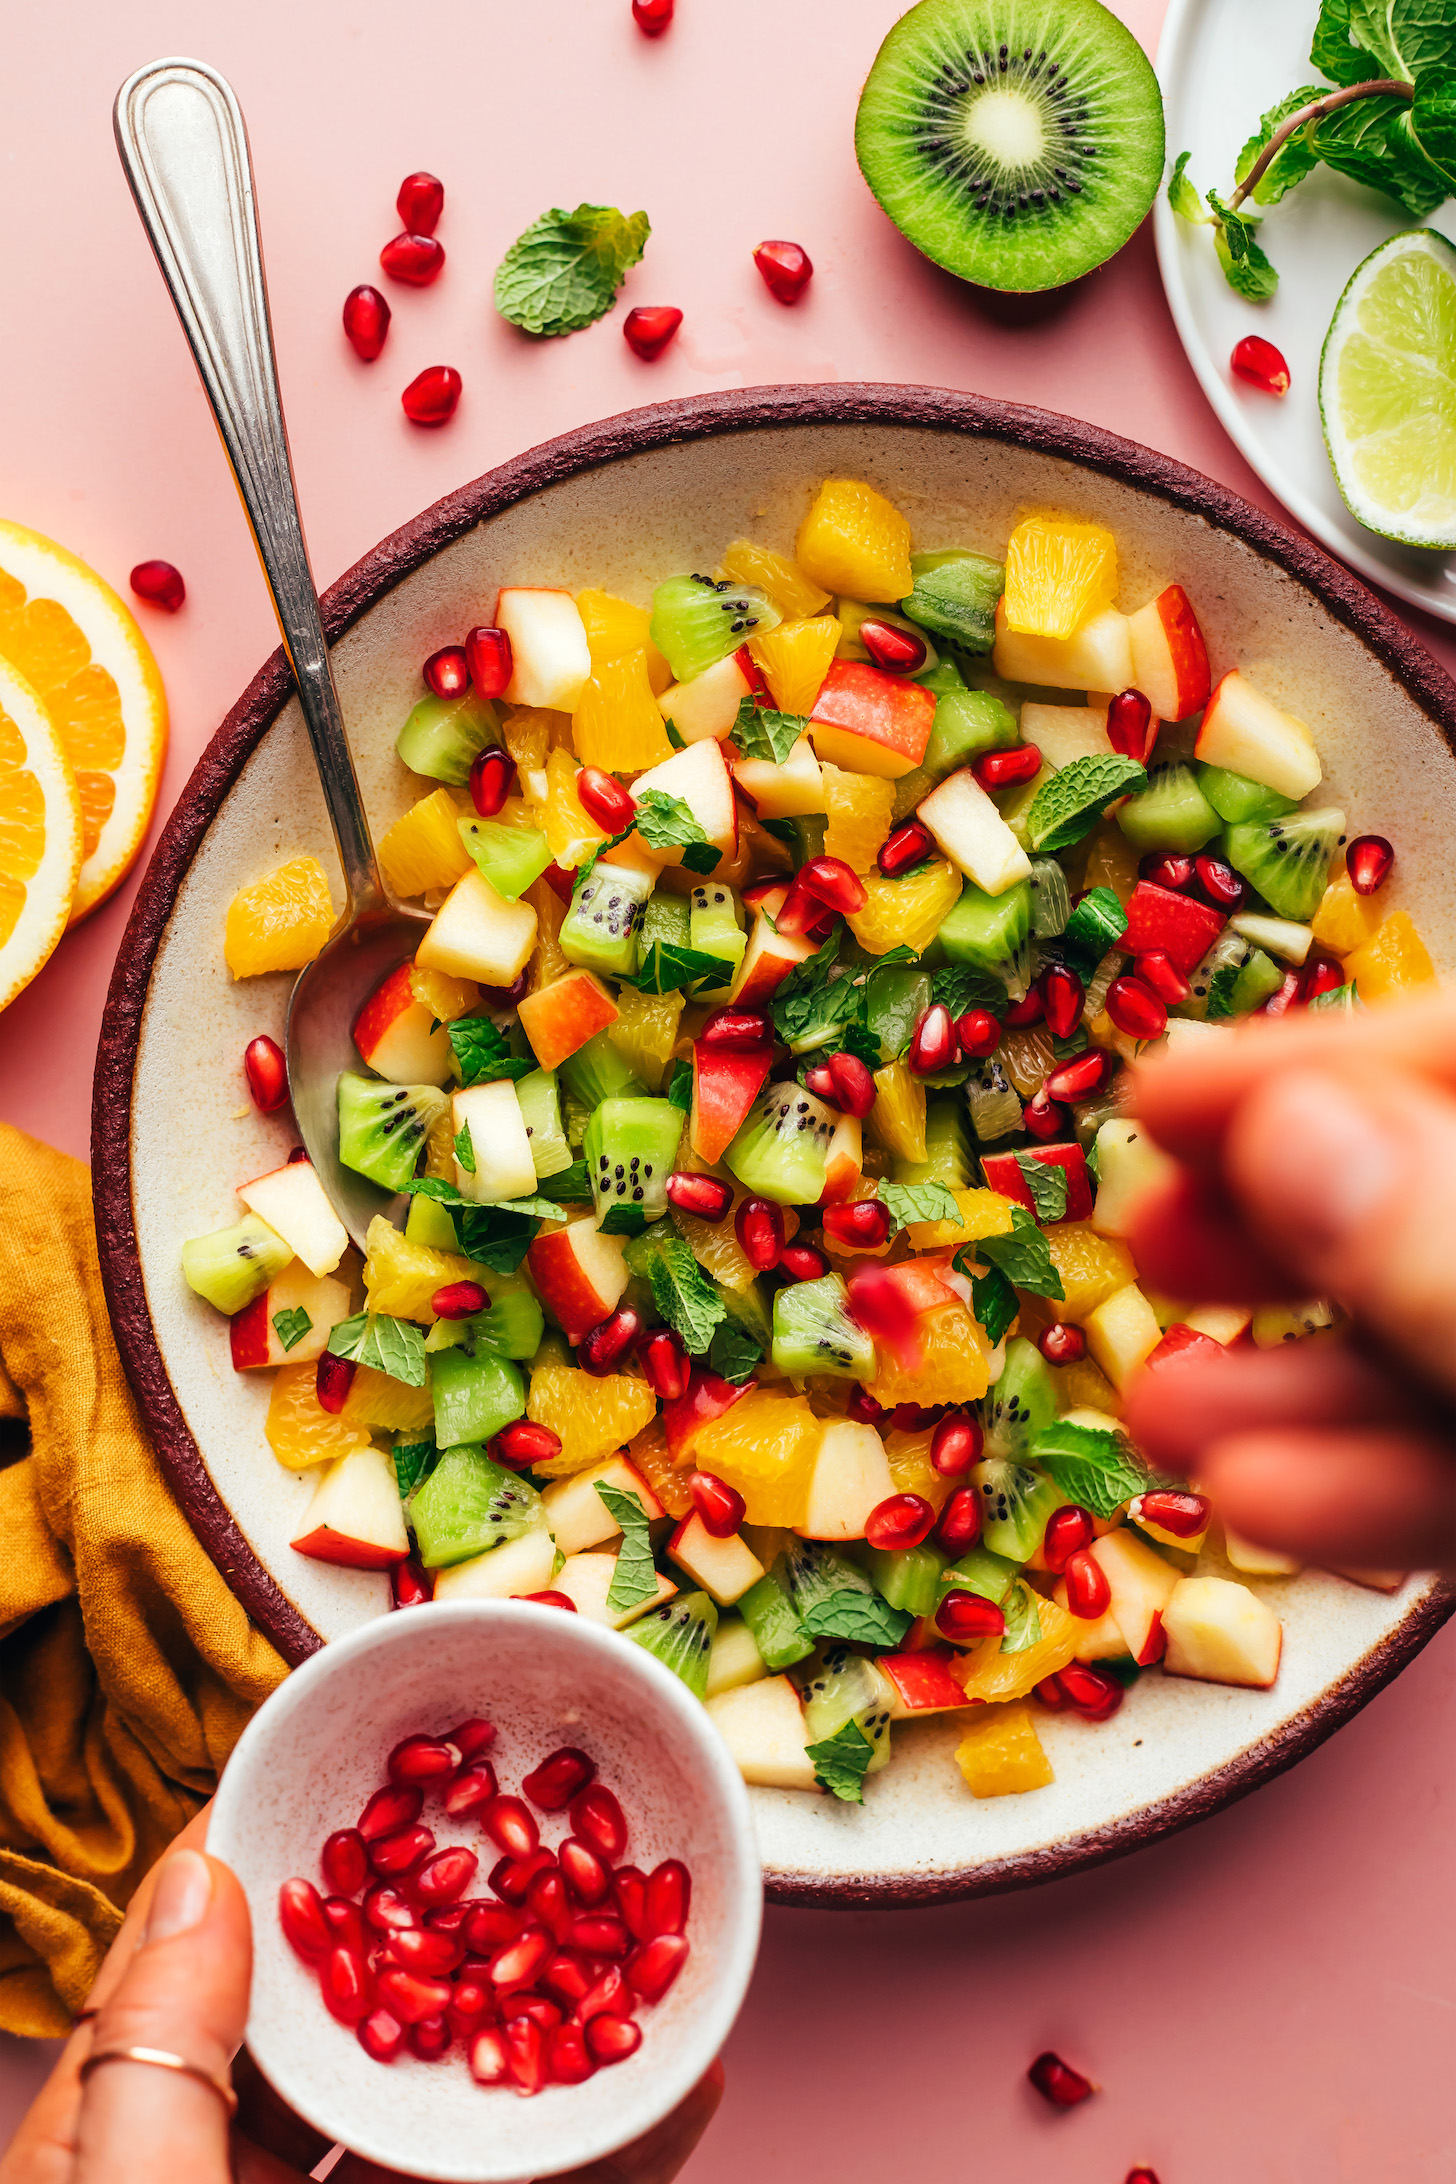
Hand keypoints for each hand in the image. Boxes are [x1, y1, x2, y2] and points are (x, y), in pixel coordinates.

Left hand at [0, 1810, 721, 2183]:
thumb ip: (154, 2056)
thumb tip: (204, 1865)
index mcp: (129, 2144)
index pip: (201, 1969)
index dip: (277, 1864)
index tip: (365, 1761)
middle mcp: (232, 2182)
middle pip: (346, 2026)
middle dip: (441, 1927)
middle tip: (531, 1827)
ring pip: (445, 2115)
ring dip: (536, 2031)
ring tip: (625, 1932)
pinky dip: (597, 2142)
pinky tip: (670, 2092)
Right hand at [1124, 984, 1455, 1572]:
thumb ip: (1451, 1250)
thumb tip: (1294, 1136)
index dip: (1313, 1065)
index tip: (1163, 1100)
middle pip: (1436, 1177)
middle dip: (1277, 1219)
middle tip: (1145, 1240)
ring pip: (1447, 1330)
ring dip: (1293, 1380)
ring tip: (1159, 1413)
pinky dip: (1379, 1481)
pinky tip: (1261, 1496)